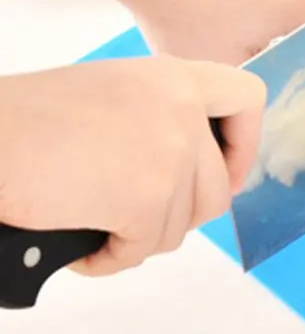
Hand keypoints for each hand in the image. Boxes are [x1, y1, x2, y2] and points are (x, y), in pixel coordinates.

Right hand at [0, 56, 265, 276]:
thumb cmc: (26, 122)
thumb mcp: (112, 96)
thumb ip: (162, 119)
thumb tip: (196, 171)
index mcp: (174, 75)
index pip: (248, 98)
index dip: (241, 144)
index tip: (221, 171)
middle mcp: (182, 108)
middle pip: (217, 188)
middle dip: (175, 214)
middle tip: (132, 215)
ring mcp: (170, 153)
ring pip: (181, 226)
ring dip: (137, 236)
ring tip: (93, 221)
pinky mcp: (147, 198)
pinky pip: (143, 249)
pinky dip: (109, 257)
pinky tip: (81, 243)